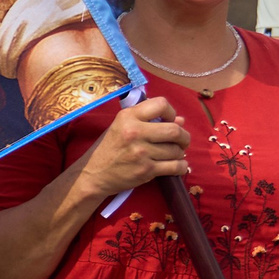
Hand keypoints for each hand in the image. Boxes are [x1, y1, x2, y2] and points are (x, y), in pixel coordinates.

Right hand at [73, 96, 187, 200]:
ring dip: (179, 152)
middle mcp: (134, 132)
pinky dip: (181, 166)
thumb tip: (181, 120)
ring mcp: (141, 152)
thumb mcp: (123, 127)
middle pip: (174, 130)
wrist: (95, 174)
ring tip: (173, 154)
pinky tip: (177, 165)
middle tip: (181, 140)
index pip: (161, 104)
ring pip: (176, 150)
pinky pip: (175, 167)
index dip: (171, 112)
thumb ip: (150, 121)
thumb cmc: (110, 148)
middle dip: (184, 136)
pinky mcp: (146, 170)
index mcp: (128, 117)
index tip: (170, 121)